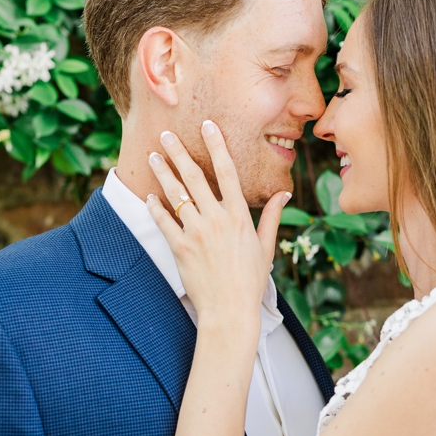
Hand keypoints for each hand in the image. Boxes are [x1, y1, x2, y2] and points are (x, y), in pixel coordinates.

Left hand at [145, 121, 288, 326]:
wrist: (230, 309)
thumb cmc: (250, 279)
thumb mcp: (266, 246)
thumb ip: (271, 216)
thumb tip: (285, 194)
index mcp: (239, 216)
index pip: (228, 172)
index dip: (217, 146)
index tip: (208, 126)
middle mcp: (217, 220)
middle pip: (195, 177)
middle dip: (179, 153)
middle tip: (166, 135)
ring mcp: (196, 232)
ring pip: (176, 195)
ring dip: (163, 173)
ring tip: (153, 157)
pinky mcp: (180, 247)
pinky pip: (163, 220)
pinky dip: (155, 206)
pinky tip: (150, 195)